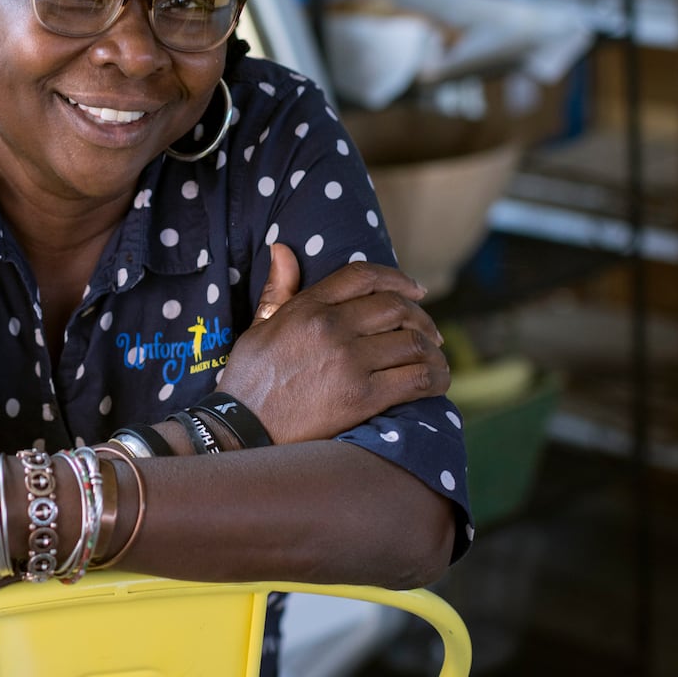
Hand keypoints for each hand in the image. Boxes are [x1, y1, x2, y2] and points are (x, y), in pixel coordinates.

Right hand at [217, 244, 446, 444]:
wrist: (241, 427)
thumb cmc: (249, 378)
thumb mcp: (258, 326)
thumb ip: (278, 289)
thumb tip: (282, 249)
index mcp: (308, 308)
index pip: (363, 277)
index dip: (398, 279)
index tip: (416, 290)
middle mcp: (331, 327)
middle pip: (396, 308)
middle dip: (420, 318)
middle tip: (428, 333)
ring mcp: (349, 362)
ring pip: (413, 342)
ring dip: (431, 349)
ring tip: (433, 358)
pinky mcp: (362, 397)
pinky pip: (417, 378)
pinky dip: (435, 377)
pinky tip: (436, 381)